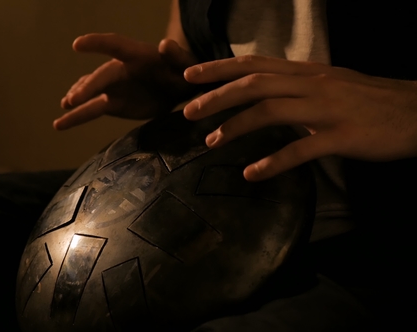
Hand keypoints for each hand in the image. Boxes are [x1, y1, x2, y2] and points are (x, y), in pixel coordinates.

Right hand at [54, 33, 197, 129]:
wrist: (181, 88)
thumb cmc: (183, 71)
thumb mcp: (185, 63)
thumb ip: (176, 55)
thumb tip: (165, 45)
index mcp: (136, 55)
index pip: (114, 45)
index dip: (97, 44)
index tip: (78, 45)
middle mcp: (119, 69)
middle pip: (101, 76)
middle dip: (88, 87)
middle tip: (74, 99)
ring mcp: (113, 87)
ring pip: (90, 93)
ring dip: (77, 99)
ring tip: (65, 105)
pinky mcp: (113, 104)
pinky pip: (92, 110)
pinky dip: (76, 117)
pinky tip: (60, 124)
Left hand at [183, 55, 416, 180]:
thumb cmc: (370, 101)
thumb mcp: (329, 83)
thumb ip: (295, 85)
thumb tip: (263, 90)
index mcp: (307, 72)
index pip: (254, 64)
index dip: (219, 69)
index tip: (190, 77)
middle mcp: (313, 84)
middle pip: (254, 84)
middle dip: (216, 97)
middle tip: (188, 112)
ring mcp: (327, 109)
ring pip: (271, 111)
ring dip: (236, 127)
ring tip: (211, 143)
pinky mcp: (342, 136)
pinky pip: (301, 149)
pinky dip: (272, 163)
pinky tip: (252, 175)